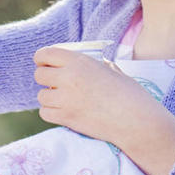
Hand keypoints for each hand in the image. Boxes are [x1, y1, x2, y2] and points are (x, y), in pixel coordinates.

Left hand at [33, 46, 174, 174]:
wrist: (136, 120)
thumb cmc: (129, 93)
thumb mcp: (112, 69)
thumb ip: (94, 65)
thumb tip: (86, 63)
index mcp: (80, 61)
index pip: (46, 54)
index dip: (42, 58)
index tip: (45, 63)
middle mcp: (69, 78)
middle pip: (39, 75)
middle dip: (45, 77)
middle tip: (54, 82)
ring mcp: (66, 99)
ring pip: (40, 96)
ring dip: (49, 96)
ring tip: (62, 98)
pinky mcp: (67, 118)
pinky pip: (45, 113)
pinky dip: (51, 112)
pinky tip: (63, 110)